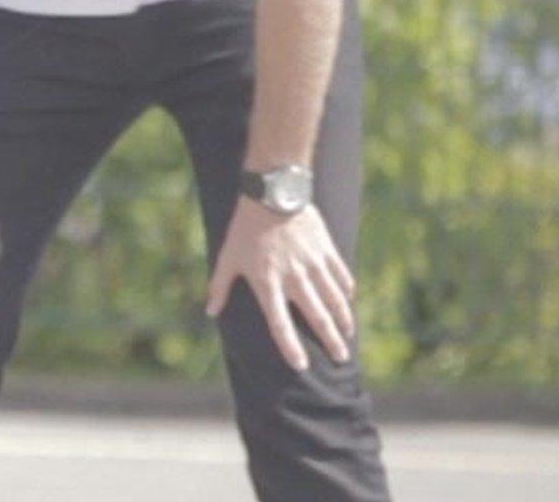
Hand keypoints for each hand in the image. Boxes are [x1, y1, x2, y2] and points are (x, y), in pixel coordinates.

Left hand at [205, 198, 355, 370]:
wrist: (271, 194)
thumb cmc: (245, 228)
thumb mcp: (227, 257)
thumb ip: (219, 286)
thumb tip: (210, 312)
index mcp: (267, 283)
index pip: (279, 324)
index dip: (290, 347)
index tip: (301, 366)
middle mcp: (294, 278)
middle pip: (316, 317)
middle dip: (330, 341)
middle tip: (340, 359)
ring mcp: (313, 264)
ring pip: (334, 300)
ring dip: (343, 320)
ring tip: (348, 336)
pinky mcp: (326, 250)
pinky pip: (340, 275)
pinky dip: (346, 290)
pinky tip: (348, 300)